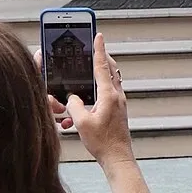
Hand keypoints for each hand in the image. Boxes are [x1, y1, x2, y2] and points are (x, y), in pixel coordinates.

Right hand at [48, 33, 133, 166]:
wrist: (117, 157)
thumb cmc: (102, 143)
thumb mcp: (81, 123)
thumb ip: (74, 106)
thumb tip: (72, 97)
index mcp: (109, 95)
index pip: (102, 66)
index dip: (99, 49)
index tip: (98, 35)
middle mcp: (117, 95)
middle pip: (111, 68)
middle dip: (102, 57)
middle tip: (95, 48)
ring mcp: (119, 102)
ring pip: (111, 79)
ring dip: (102, 71)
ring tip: (92, 68)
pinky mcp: (118, 109)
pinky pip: (110, 91)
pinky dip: (102, 86)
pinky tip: (93, 93)